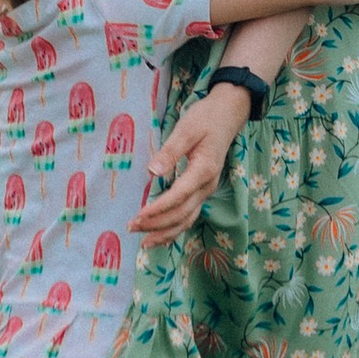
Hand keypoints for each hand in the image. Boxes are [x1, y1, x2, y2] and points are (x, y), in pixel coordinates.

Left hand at [133, 84, 249, 243]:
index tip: (139, 215)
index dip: (158, 208)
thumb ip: (170, 151)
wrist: (227, 116)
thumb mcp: (186, 129)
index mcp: (204, 170)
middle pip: (182, 214)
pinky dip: (175, 229)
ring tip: (144, 242)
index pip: (178, 196)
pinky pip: (189, 215)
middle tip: (131, 227)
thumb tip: (152, 172)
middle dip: (156, 224)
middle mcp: (207, 186)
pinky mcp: (202, 191)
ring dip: (165, 232)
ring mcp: (206, 190)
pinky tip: (161, 237)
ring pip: (187, 219)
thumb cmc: (205, 119)